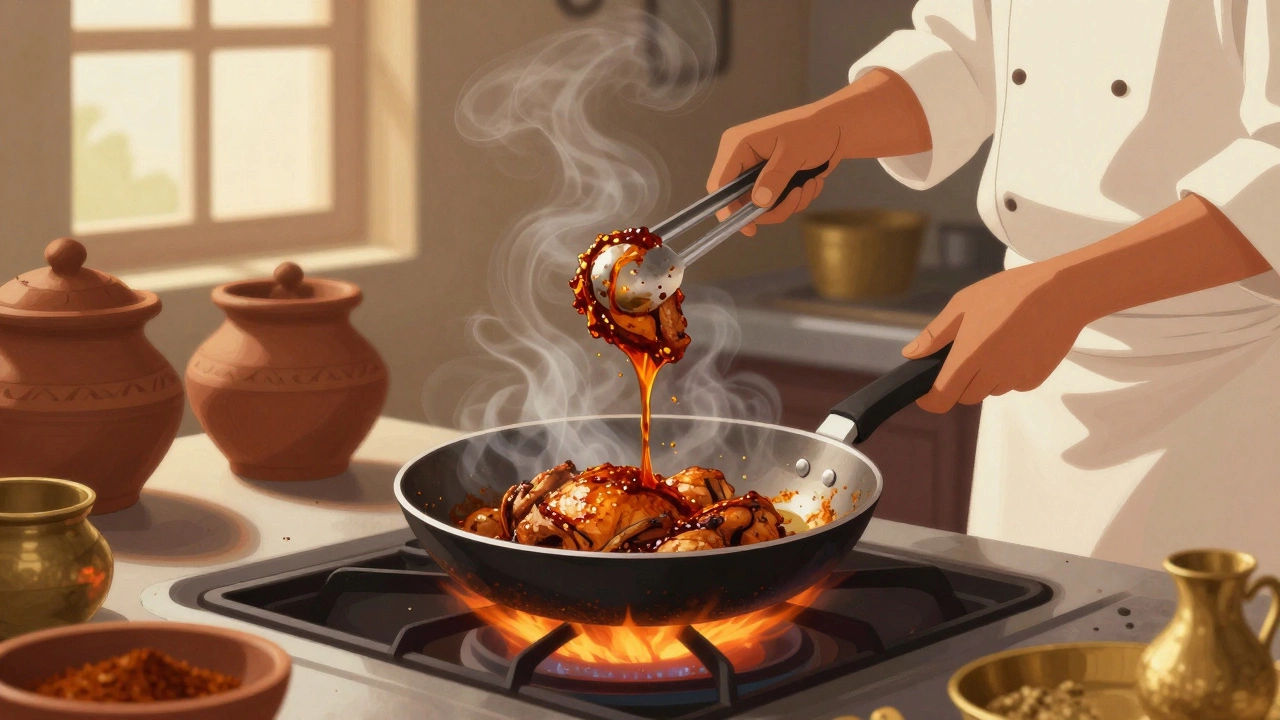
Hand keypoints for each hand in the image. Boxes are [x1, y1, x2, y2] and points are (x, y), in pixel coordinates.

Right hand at [707, 105, 839, 235]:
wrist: (838, 128)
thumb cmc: (814, 130)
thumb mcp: (793, 153)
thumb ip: (775, 177)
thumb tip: (759, 203)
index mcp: (738, 146)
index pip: (720, 184)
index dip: (728, 209)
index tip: (748, 227)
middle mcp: (743, 160)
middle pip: (742, 201)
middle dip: (771, 208)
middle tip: (795, 199)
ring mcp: (758, 173)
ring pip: (761, 207)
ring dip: (788, 204)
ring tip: (809, 187)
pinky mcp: (772, 181)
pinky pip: (776, 204)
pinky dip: (795, 200)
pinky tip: (811, 183)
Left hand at [904, 263, 1086, 412]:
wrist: (1061, 292)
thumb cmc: (1008, 293)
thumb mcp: (963, 304)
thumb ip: (935, 334)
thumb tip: (910, 355)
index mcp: (968, 357)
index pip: (941, 398)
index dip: (930, 400)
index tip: (926, 392)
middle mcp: (991, 374)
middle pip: (964, 396)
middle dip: (959, 382)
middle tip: (968, 351)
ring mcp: (1015, 379)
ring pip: (989, 391)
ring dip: (985, 378)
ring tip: (996, 342)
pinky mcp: (1035, 379)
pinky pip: (1012, 385)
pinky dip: (1008, 374)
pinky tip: (1017, 347)